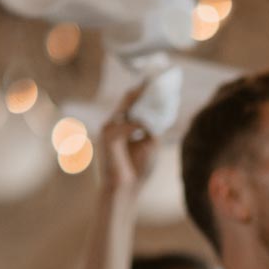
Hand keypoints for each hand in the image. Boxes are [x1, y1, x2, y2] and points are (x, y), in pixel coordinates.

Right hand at [98, 80, 158, 198]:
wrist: (125, 190)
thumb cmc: (138, 169)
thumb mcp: (150, 144)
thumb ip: (152, 127)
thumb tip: (160, 114)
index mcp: (123, 124)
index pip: (133, 101)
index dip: (145, 90)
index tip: (160, 80)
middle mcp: (114, 123)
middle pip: (128, 99)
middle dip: (143, 89)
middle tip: (159, 79)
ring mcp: (109, 129)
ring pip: (126, 108)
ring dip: (142, 101)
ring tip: (156, 93)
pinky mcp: (107, 139)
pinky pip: (126, 126)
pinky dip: (138, 125)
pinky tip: (147, 127)